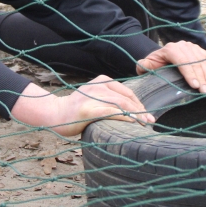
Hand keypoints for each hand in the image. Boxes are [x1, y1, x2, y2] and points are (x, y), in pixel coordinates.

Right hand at [11, 77, 153, 136]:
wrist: (54, 114)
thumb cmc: (76, 110)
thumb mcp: (94, 97)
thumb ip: (109, 99)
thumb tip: (131, 111)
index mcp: (102, 81)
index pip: (127, 92)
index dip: (139, 104)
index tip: (147, 115)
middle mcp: (99, 86)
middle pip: (126, 98)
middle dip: (141, 111)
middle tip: (150, 121)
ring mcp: (93, 97)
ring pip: (122, 105)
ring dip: (137, 116)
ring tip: (145, 125)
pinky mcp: (89, 110)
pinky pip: (112, 113)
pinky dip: (125, 118)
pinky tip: (133, 124)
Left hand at [137, 41, 205, 93]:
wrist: (161, 57)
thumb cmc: (155, 64)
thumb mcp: (146, 65)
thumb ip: (143, 65)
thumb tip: (143, 65)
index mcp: (169, 49)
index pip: (181, 60)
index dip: (189, 73)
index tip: (194, 86)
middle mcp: (182, 45)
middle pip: (194, 61)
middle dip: (201, 77)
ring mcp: (191, 46)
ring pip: (202, 59)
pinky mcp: (198, 49)